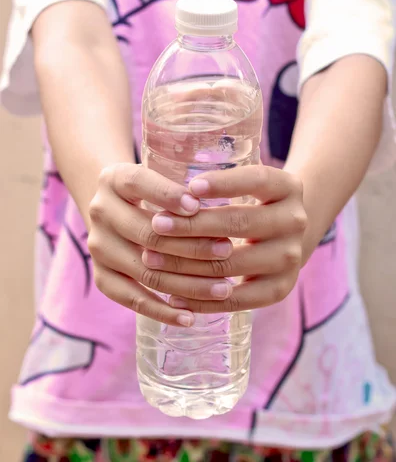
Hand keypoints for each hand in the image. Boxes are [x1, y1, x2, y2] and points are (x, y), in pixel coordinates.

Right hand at [88, 164, 233, 325]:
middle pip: (146, 233)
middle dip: (191, 245)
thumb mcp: (161, 173)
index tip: (197, 206)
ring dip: (187, 282)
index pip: (139, 183)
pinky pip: (132, 299)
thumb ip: (183, 186)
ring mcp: (98, 246)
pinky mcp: (102, 276)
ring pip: (145, 270)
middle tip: (226, 251)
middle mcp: (100, 211)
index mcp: (114, 179)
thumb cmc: (154, 189)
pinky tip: (190, 317)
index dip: (167, 195)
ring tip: (223, 288)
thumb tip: (222, 211)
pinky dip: (162, 310)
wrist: (116, 206)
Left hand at [146, 166, 306, 312]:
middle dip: (191, 225)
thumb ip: (222, 183)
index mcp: (288, 187)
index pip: (256, 180)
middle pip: (238, 222)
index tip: (189, 187)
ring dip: (185, 262)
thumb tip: (171, 191)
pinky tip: (172, 294)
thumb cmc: (253, 203)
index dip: (223, 184)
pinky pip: (236, 299)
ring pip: (230, 263)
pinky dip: (201, 298)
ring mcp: (291, 258)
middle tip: (156, 224)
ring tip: (151, 258)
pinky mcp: (279, 289)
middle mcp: (295, 221)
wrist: (286, 236)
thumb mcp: (249, 184)